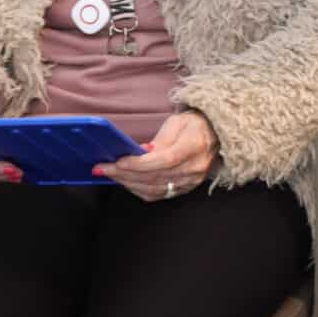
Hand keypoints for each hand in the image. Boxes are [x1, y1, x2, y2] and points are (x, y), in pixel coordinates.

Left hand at [103, 110, 219, 200]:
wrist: (215, 136)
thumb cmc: (195, 125)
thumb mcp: (178, 122)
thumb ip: (160, 139)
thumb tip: (142, 153)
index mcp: (194, 148)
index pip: (164, 160)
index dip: (139, 164)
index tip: (118, 162)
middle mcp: (193, 169)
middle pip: (154, 177)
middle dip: (124, 174)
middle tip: (102, 168)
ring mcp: (189, 182)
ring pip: (153, 189)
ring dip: (127, 183)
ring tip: (109, 174)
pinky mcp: (184, 189)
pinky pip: (158, 195)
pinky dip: (138, 189)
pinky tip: (125, 182)